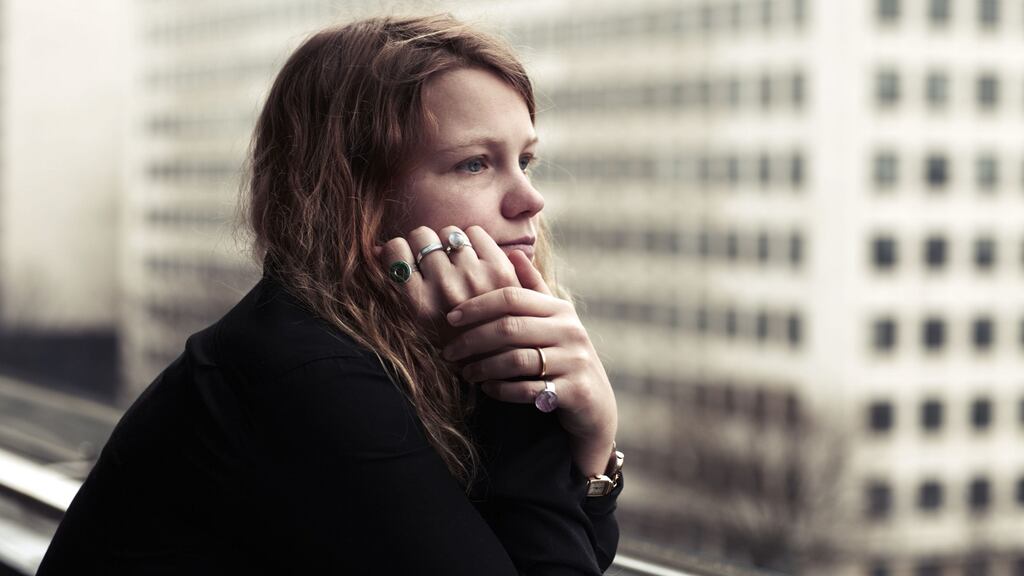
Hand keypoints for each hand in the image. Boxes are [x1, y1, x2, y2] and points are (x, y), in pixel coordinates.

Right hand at [376, 225, 520, 343]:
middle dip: (424, 245)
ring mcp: (474, 277)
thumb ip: (395, 285)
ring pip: (448, 232)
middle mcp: (444, 288)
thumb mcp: (417, 322)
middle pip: (421, 236)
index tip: (408, 260)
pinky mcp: (500, 270)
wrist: (499, 359)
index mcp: (419, 304)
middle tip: (433, 261)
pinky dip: (472, 240)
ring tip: (454, 262)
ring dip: (448, 243)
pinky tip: (474, 258)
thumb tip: (377, 247)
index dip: (400, 251)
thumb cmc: (452, 340)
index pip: (396, 250)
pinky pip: (475, 233)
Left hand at [442, 251, 617, 476]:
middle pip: (510, 327)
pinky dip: (502, 390)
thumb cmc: (565, 356)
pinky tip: (488, 389)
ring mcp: (575, 361)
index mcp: (560, 309)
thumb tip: (514, 252)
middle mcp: (570, 331)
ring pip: (516, 360)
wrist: (596, 404)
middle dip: (473, 339)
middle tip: (449, 351)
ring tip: (466, 373)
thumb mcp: (554, 321)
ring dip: (484, 368)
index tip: (450, 317)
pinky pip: (528, 389)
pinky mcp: (575, 390)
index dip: (477, 305)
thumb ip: (534, 288)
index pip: (512, 297)